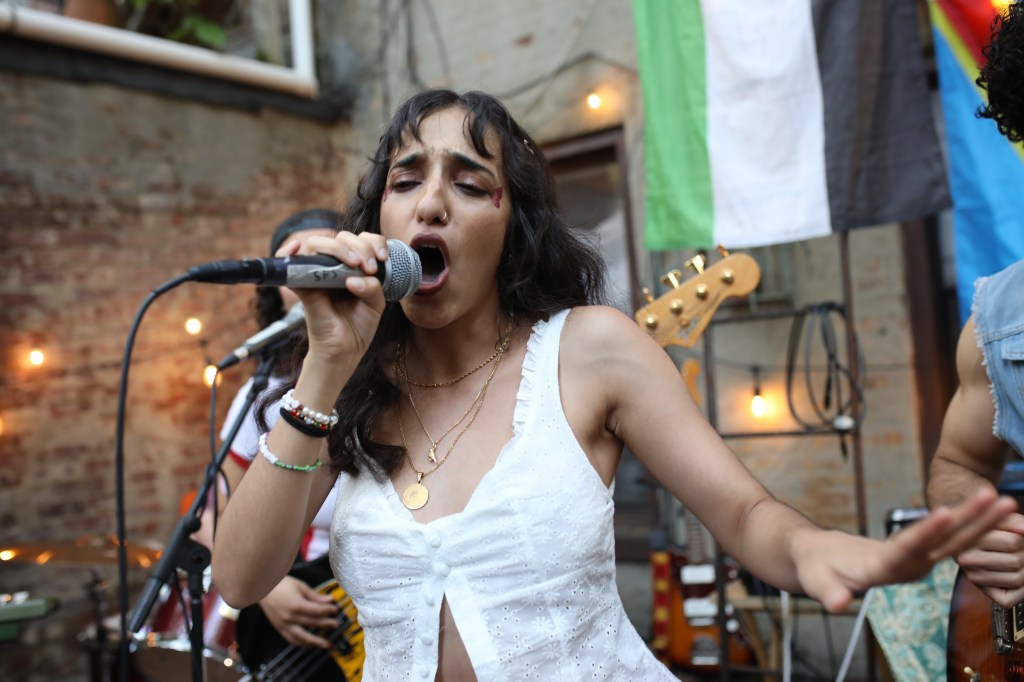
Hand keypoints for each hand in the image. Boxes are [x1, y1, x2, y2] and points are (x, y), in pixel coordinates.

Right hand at [258, 575, 339, 648]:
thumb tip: (329, 600)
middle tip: (336, 624)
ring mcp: (284, 624)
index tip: (335, 609)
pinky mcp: (279, 628)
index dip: (328, 611)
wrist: (261, 588)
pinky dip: (301, 643)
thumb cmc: (281, 584)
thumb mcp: (300, 586)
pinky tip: (309, 645)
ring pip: (302, 637)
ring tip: (326, 644)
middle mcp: (290, 617)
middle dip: (326, 624)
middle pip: (313, 623)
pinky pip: (291, 639)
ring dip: (316, 641)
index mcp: (296, 605)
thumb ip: (315, 596)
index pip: (317, 611)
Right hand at [277, 231, 390, 364]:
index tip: (382, 258)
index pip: (359, 240)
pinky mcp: (303, 287)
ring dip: (338, 248)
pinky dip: (287, 252)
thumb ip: (373, 286)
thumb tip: (354, 279)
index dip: (372, 242)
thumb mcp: (376, 303)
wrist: (347, 350)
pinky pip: (288, 264)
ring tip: (355, 265)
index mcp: (353, 267)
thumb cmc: (359, 326)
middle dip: (359, 246)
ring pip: (317, 244)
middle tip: (369, 267)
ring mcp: (317, 274)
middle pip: (340, 238)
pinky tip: (296, 248)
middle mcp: (334, 266)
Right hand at [792, 487, 1016, 611]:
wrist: (822, 567)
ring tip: (1004, 500)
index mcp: (882, 570)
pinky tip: (988, 511)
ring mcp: (916, 561)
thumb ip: (828, 593)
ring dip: (979, 520)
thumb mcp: (817, 582)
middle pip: (944, 545)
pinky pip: (949, 538)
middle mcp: (907, 567)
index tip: (946, 513)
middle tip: (1000, 500)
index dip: (926, 532)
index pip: (908, 549)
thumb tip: (836, 603)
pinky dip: (970, 523)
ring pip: (953, 541)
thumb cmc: (817, 571)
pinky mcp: (919, 553)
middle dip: (973, 523)